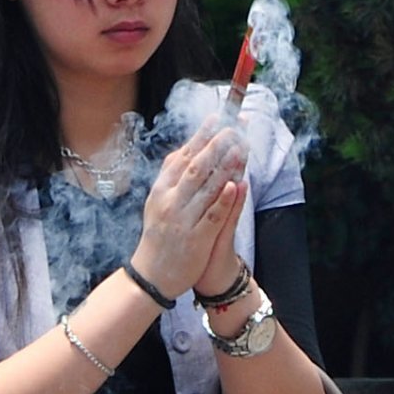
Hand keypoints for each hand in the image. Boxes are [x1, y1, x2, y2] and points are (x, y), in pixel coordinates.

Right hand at [131, 123, 246, 298]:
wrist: (151, 276)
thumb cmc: (157, 237)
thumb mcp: (156, 203)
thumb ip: (170, 177)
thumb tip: (185, 150)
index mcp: (160, 190)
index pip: (183, 156)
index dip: (202, 136)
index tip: (219, 118)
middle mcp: (170, 202)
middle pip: (196, 167)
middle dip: (217, 145)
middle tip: (235, 127)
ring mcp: (182, 220)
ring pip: (206, 188)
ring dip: (225, 166)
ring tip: (241, 147)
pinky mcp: (195, 239)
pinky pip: (212, 216)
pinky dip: (224, 200)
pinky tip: (237, 185)